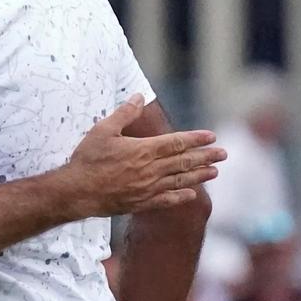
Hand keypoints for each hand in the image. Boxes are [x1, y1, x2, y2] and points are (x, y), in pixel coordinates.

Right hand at [59, 94, 224, 216]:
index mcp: (143, 150)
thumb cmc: (88, 159)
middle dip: (206, 157)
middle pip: (184, 162)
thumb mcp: (103, 130)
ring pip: (180, 181)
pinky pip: (167, 200)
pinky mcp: (141, 203)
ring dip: (199, 176)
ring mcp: (147, 188)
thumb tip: (139, 97)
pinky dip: (181, 197)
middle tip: (224, 154)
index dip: (196, 139)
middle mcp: (150, 170)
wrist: (76, 192)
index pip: (177, 142)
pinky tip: (192, 195)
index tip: (211, 136)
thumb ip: (124, 113)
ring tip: (215, 172)